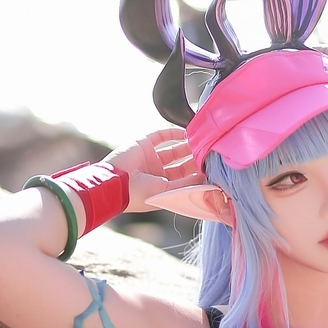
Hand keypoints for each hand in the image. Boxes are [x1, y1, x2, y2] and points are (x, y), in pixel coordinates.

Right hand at [103, 129, 228, 219]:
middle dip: (195, 160)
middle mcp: (158, 174)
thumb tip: (206, 178)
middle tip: (210, 154)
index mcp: (163, 189)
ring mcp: (150, 159)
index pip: (185, 181)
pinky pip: (161, 136)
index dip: (198, 175)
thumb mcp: (167, 191)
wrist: (114, 183)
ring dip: (188, 146)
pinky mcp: (143, 144)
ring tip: (202, 143)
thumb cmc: (140, 194)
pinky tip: (186, 133)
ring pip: (174, 151)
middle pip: (182, 165)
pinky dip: (173, 133)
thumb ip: (186, 184)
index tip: (214, 170)